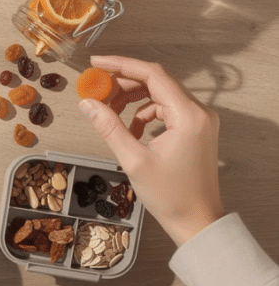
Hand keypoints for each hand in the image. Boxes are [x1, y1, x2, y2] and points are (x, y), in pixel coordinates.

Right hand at [78, 55, 224, 245]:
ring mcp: (199, 121)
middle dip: (123, 84)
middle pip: (156, 81)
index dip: (121, 65)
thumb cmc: (171, 196)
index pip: (153, 74)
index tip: (96, 64)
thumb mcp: (133, 160)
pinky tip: (130, 130)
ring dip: (132, 99)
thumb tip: (87, 103)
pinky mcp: (195, 130)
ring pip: (160, 94)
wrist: (198, 221)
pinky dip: (144, 113)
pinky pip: (166, 109)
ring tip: (109, 112)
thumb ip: (109, 127)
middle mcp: (199, 112)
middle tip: (96, 91)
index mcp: (188, 115)